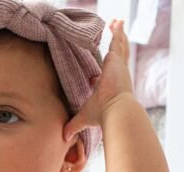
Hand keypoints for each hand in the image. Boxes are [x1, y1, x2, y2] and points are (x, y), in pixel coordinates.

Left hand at [64, 19, 133, 141]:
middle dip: (116, 45)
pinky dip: (117, 31)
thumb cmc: (102, 115)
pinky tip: (116, 21)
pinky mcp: (117, 60)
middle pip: (117, 56)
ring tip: (117, 22)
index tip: (94, 77)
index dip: (100, 75)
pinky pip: (118, 41)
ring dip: (118, 35)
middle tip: (115, 34)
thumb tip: (64, 137)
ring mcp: (119, 67)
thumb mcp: (84, 118)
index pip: (104, 77)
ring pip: (120, 46)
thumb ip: (74, 125)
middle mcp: (116, 76)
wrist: (116, 111)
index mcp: (108, 88)